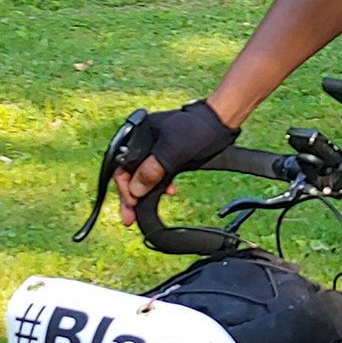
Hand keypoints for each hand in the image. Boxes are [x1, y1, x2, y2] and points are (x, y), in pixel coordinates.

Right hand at [114, 99, 238, 226]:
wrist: (220, 124)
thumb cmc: (197, 129)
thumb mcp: (172, 150)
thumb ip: (152, 169)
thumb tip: (134, 191)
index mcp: (138, 133)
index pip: (121, 164)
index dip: (124, 186)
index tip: (131, 202)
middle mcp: (143, 142)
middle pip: (129, 173)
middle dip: (130, 196)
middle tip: (129, 219)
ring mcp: (155, 151)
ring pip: (143, 177)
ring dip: (143, 195)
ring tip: (141, 214)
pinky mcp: (167, 158)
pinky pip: (157, 176)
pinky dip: (158, 187)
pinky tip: (169, 193)